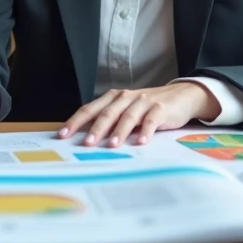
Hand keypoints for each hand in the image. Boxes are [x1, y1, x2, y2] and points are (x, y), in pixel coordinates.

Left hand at [57, 83, 219, 147]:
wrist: (180, 97)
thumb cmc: (148, 107)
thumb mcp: (126, 110)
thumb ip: (110, 121)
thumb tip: (86, 140)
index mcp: (114, 98)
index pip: (90, 109)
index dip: (76, 121)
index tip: (62, 135)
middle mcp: (126, 98)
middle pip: (107, 113)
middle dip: (96, 129)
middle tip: (87, 144)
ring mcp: (144, 102)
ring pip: (128, 116)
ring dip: (119, 131)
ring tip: (112, 145)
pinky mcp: (160, 109)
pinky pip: (151, 120)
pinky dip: (146, 131)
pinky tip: (141, 142)